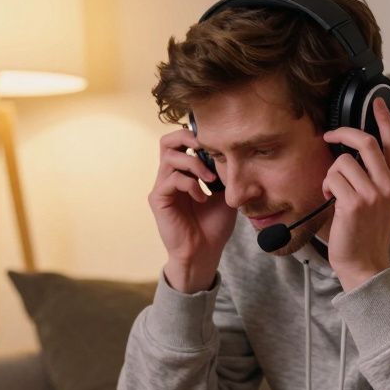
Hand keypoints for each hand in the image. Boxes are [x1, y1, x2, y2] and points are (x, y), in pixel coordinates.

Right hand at [150, 127, 236, 292]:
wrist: (204, 253)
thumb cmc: (214, 226)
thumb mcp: (226, 194)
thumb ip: (224, 172)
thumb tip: (231, 151)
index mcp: (183, 173)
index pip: (181, 141)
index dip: (196, 136)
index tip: (218, 143)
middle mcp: (169, 176)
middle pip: (166, 141)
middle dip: (187, 137)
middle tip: (206, 147)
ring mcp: (162, 187)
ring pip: (169, 157)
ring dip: (194, 163)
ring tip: (210, 179)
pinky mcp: (158, 199)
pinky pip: (171, 179)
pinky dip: (190, 184)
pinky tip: (202, 198)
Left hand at [321, 98, 389, 290]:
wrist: (365, 264)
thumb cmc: (368, 233)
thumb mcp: (383, 203)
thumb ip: (377, 177)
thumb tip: (356, 150)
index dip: (384, 120)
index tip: (377, 103)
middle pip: (366, 142)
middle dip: (342, 134)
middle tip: (329, 135)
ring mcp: (374, 194)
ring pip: (342, 162)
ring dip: (330, 174)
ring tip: (333, 192)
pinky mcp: (354, 203)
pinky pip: (332, 178)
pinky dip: (326, 187)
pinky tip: (330, 201)